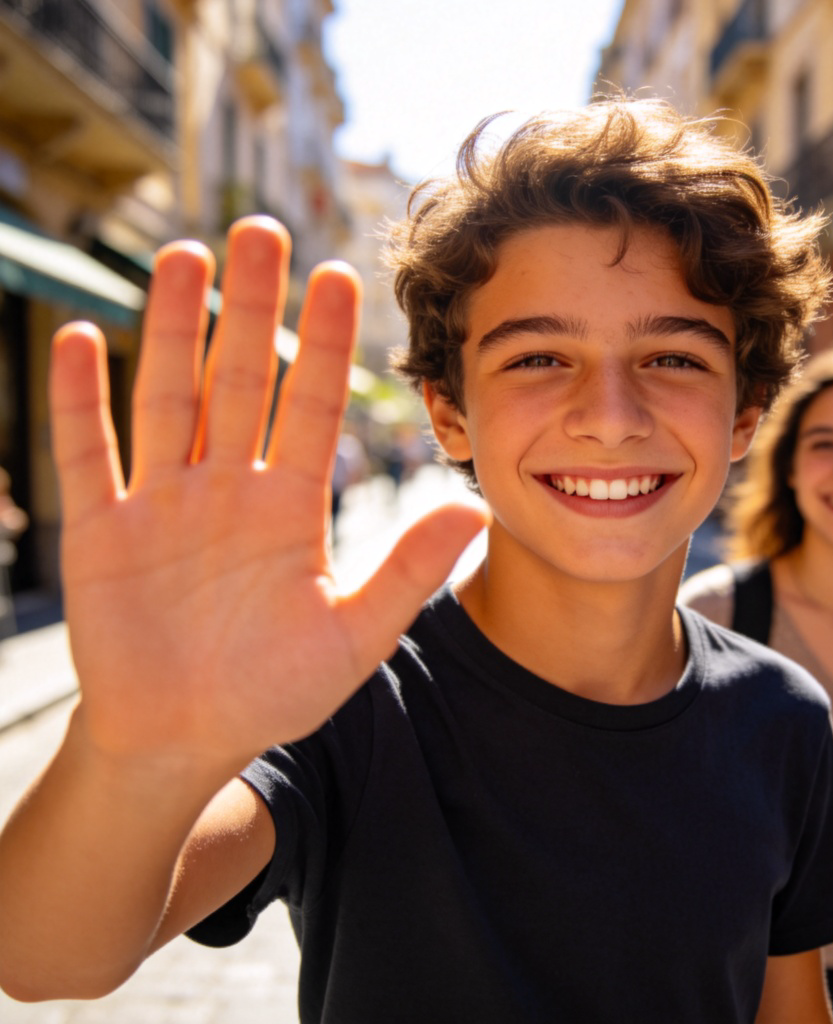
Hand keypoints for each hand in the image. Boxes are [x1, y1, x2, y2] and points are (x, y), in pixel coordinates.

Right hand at [51, 216, 485, 776]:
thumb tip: (476, 511)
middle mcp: (228, 489)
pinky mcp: (102, 532)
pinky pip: (91, 454)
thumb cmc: (273, 690)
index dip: (324, 343)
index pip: (312, 405)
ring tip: (184, 256)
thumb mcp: (353, 634)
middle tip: (262, 229)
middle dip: (251, 308)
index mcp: (290, 506)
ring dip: (172, 328)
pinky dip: (82, 400)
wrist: (187, 738)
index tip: (341, 275)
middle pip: (239, 380)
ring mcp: (162, 504)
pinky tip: (83, 337)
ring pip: (167, 397)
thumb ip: (409, 571)